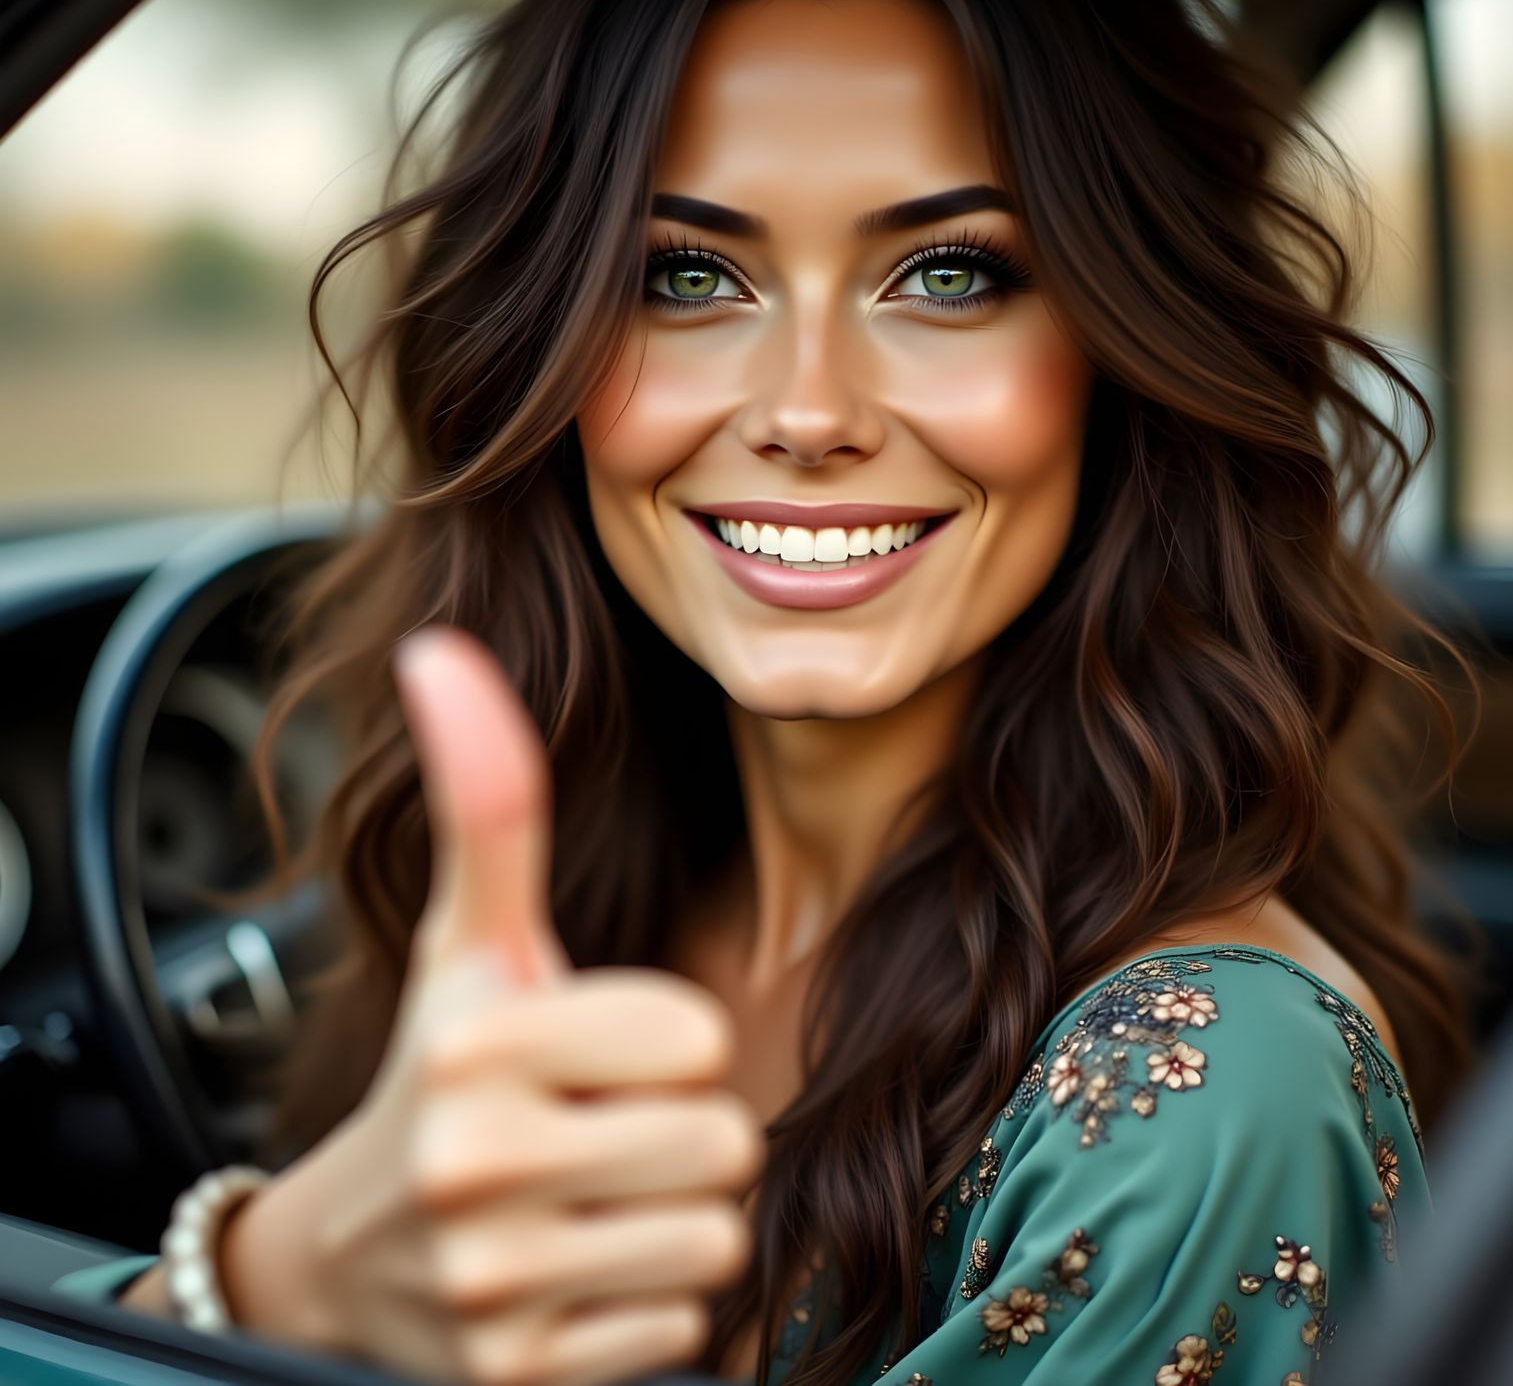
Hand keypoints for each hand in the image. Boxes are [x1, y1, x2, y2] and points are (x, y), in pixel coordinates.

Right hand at [212, 625, 764, 1385]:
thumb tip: (442, 648)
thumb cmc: (443, 1067)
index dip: (662, 1043)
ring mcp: (493, 1287)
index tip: (593, 1055)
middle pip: (719, 1139)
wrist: (345, 1264)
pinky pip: (680, 1328)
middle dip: (675, 1133)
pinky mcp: (522, 1379)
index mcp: (474, 1040)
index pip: (694, 1037)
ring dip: (670, 1219)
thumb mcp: (468, 937)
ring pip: (713, 1236)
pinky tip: (571, 1278)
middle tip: (594, 1134)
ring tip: (588, 1201)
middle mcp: (474, 1166)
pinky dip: (645, 1307)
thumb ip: (488, 798)